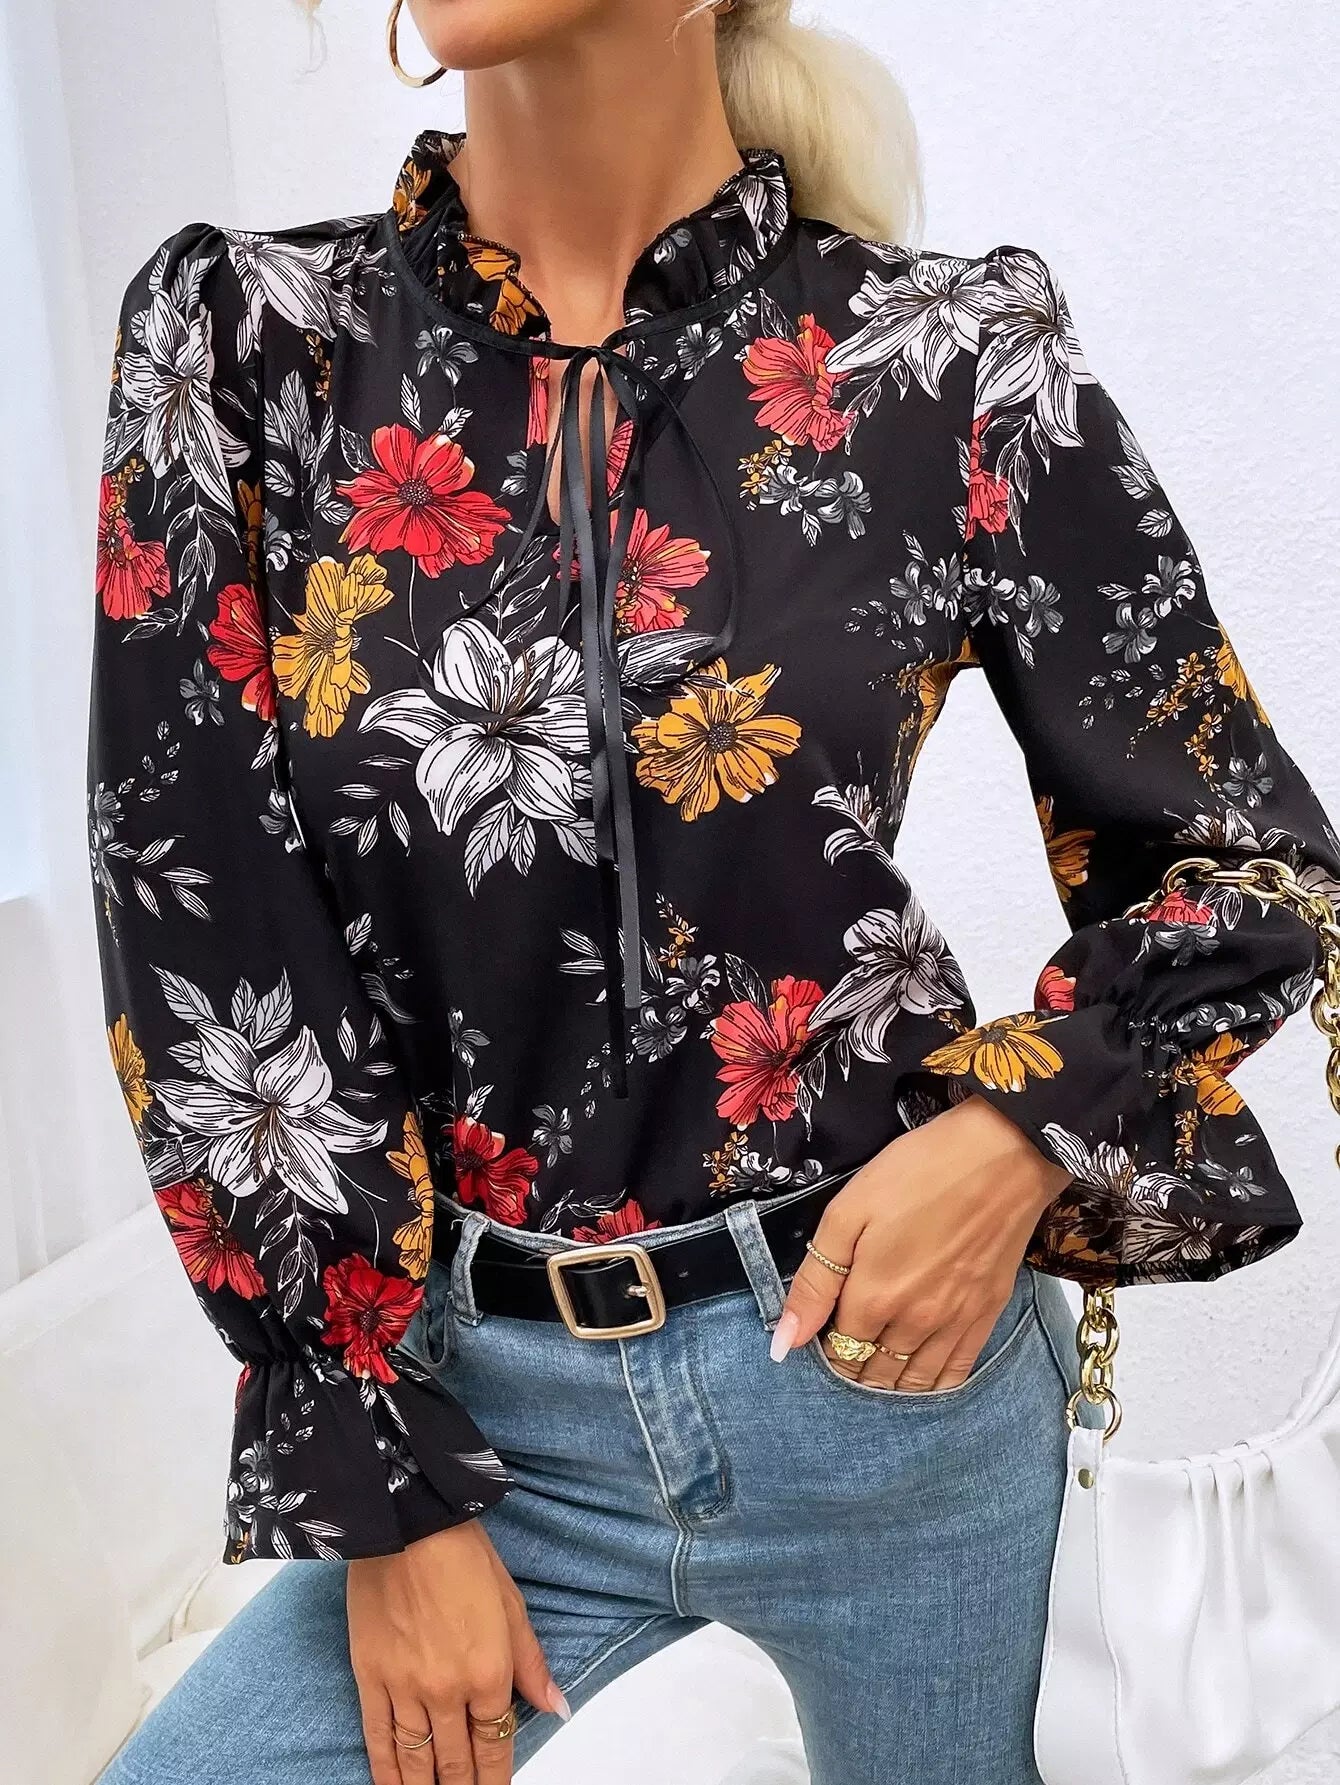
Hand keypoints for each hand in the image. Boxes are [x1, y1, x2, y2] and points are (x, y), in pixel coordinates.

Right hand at [347, 1518, 568, 1783]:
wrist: (407, 1524)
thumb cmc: (463, 1553)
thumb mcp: (511, 1604)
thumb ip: (531, 1663)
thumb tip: (556, 1706)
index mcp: (489, 1671)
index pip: (495, 1743)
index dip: (496, 1777)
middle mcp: (448, 1690)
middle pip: (457, 1761)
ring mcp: (406, 1688)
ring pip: (417, 1760)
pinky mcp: (370, 1678)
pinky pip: (378, 1739)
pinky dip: (386, 1771)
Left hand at [771, 1094, 1072, 1389]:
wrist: (1001, 1155)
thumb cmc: (917, 1173)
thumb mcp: (848, 1212)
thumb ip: (815, 1281)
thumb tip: (784, 1343)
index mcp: (874, 1298)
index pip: (839, 1352)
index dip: (824, 1347)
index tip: (822, 1329)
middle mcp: (914, 1323)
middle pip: (874, 1373)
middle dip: (853, 1368)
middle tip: (846, 1346)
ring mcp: (955, 1323)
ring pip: (914, 1382)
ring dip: (889, 1381)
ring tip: (875, 1366)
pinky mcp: (987, 1314)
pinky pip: (957, 1373)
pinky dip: (934, 1383)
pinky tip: (921, 1375)